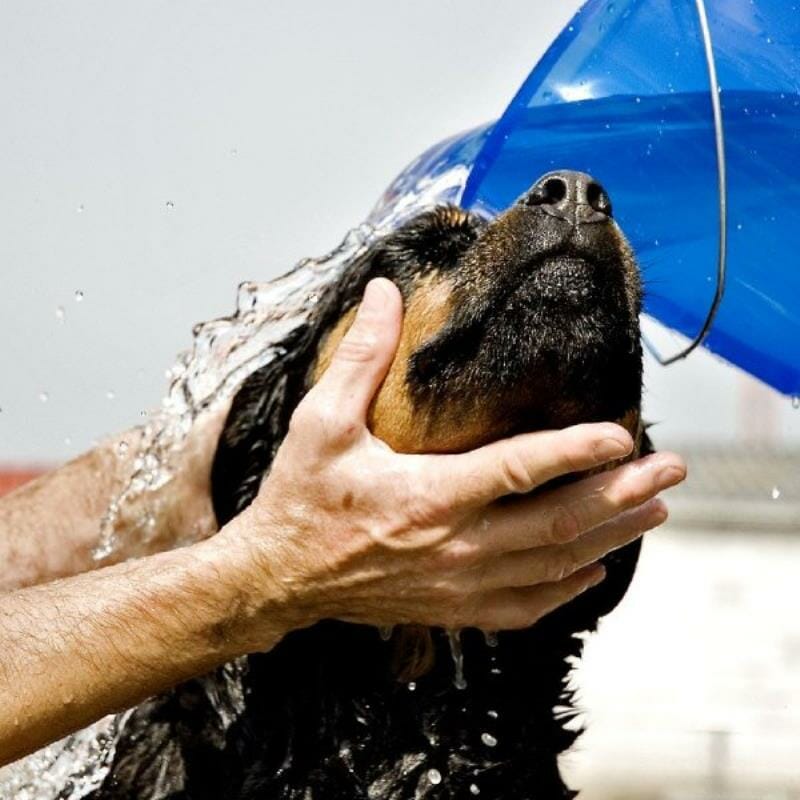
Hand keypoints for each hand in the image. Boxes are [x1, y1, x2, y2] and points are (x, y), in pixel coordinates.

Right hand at [216, 279, 685, 648]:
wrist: (277, 578)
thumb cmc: (300, 500)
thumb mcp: (322, 422)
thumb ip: (361, 356)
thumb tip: (385, 292)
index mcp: (426, 496)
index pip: (520, 469)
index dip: (577, 449)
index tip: (624, 432)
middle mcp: (454, 546)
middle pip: (557, 523)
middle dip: (622, 494)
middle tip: (672, 469)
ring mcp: (457, 585)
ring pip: (554, 566)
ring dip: (610, 536)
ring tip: (654, 509)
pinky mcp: (452, 608)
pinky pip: (525, 607)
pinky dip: (568, 588)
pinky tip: (594, 566)